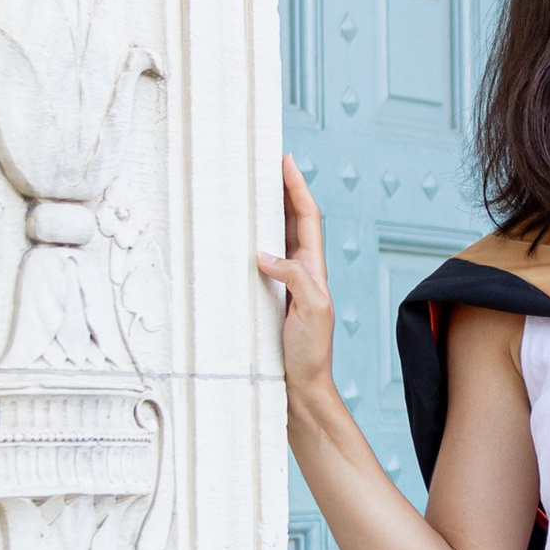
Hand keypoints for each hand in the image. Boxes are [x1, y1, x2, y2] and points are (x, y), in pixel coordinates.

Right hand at [255, 154, 338, 407]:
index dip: (296, 187)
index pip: (307, 218)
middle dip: (280, 190)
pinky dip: (249, 243)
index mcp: (314, 269)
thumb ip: (295, 279)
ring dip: (265, 213)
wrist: (301, 390)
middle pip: (291, 221)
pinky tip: (234, 240)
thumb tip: (264, 254)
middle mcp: (301, 273)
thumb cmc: (311, 355)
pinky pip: (259, 263)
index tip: (284, 159)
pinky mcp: (268, 300)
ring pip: (275, 239)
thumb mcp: (312, 311)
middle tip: (262, 164)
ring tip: (249, 190)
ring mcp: (284, 286)